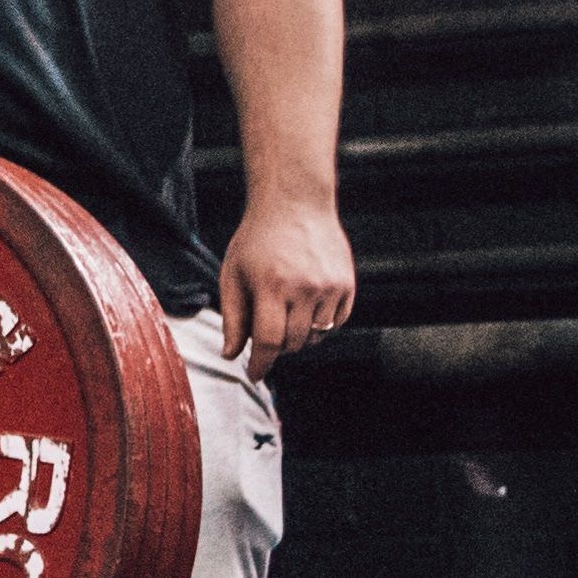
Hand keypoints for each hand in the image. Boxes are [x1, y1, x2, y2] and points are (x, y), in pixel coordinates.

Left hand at [214, 194, 353, 374]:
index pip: (268, 342)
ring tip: (287, 310)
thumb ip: (232, 317)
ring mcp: (329, 286)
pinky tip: (308, 305)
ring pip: (315, 336)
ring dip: (299, 335)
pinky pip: (336, 323)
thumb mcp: (233, 274)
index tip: (254, 373)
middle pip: (292, 343)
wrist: (295, 203)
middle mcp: (303, 288)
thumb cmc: (258, 239)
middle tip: (268, 328)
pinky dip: (321, 324)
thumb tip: (231, 355)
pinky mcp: (346, 284)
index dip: (260, 364)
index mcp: (270, 286)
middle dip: (277, 346)